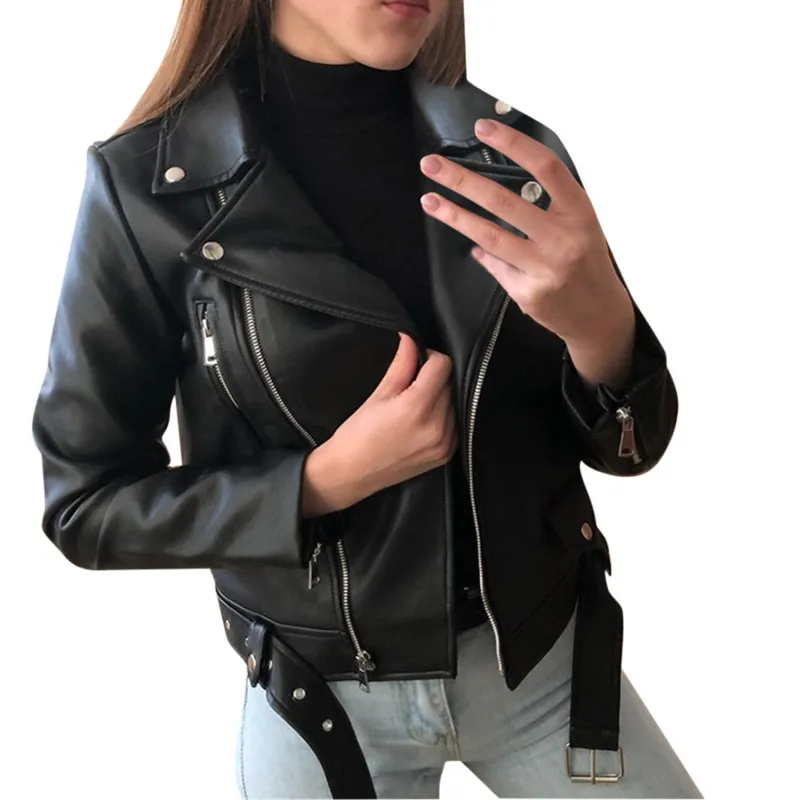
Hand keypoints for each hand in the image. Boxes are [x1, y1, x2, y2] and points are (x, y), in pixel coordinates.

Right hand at [302, 333, 457, 515]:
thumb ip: (401, 365)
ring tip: (414, 405)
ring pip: (454, 402)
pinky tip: (422, 420)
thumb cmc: (358, 435)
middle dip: (433, 378)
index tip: (416, 362)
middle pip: (450, 383)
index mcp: (417, 407)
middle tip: (410, 385)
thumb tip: (411, 339)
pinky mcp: (446, 454)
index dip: (428, 357)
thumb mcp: (378, 395)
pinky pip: (455, 423)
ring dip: (440, 397)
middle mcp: (436, 426)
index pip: (442, 365)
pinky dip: (443, 416)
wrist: (351, 473)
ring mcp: (444, 442)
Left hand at [418, 118, 632, 351]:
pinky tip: (473, 247)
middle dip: (462, 180)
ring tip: (429, 200)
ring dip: (455, 216)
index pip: (545, 168)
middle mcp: (562, 238)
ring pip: (489, 236)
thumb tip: (501, 196)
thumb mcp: (581, 226)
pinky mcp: (528, 293)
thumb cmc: (588, 263)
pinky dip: (483, 254)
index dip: (513, 145)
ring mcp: (544, 268)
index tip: (483, 129)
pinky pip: (496, 266)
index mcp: (579, 212)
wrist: (599, 316)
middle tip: (432, 165)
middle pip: (503, 201)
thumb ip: (547, 207)